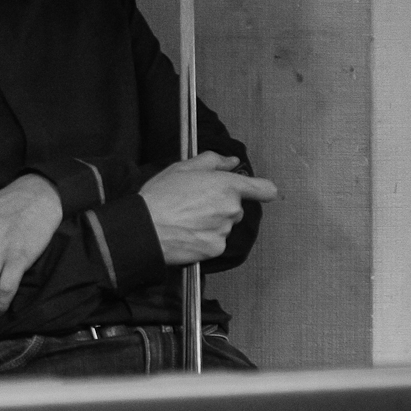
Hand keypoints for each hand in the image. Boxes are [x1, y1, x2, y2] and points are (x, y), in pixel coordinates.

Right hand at [137, 153, 279, 265]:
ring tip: (187, 219)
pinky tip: (188, 233)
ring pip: (226, 225)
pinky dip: (205, 239)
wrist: (145, 228)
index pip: (264, 189)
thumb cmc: (161, 197)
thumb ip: (213, 161)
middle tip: (197, 203)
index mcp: (227, 186)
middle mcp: (231, 209)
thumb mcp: (183, 168)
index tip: (259, 192)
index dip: (262, 190)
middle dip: (222, 206)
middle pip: (237, 208)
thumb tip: (231, 161)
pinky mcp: (216, 249)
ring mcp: (225, 230)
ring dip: (213, 223)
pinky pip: (217, 242)